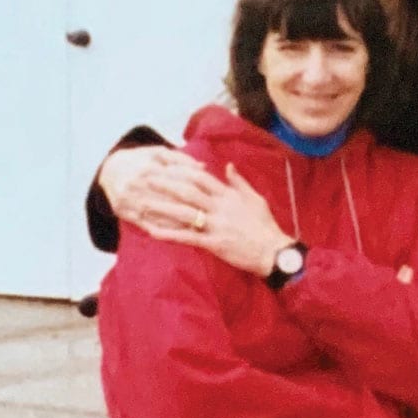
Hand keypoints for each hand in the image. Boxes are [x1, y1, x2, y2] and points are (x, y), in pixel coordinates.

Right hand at [98, 146, 208, 240]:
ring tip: (199, 228)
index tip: (211, 198)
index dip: (195, 190)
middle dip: (190, 209)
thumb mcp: (158, 152)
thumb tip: (203, 167)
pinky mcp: (124, 212)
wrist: (110, 170)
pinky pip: (147, 224)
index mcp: (148, 166)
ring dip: (180, 223)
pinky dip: (165, 230)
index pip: (176, 180)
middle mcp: (137, 183)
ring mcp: (130, 199)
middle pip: (169, 199)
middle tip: (208, 217)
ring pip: (159, 214)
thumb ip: (181, 159)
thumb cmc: (141, 160)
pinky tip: (180, 234)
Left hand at [100, 149, 290, 275]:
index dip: (180, 170)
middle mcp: (221, 208)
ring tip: (142, 203)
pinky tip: (153, 232)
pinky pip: (188, 238)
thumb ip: (239, 182)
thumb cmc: (266, 226)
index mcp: (229, 195)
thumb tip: (228, 166)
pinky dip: (169, 234)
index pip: (201, 177)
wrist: (274, 252)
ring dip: (161, 207)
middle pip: (188, 191)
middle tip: (145, 178)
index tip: (164, 165)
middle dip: (165, 183)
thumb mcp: (256, 199)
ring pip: (184, 213)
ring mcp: (217, 226)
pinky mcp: (215, 244)